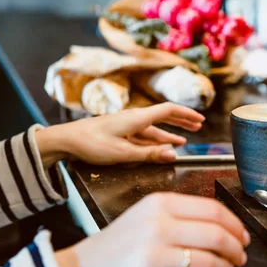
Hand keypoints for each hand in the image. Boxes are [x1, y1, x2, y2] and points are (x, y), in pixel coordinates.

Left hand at [35, 103, 204, 166]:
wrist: (67, 140)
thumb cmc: (92, 144)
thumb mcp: (123, 153)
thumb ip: (149, 154)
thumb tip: (173, 155)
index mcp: (137, 118)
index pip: (168, 111)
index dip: (186, 115)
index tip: (200, 120)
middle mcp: (134, 118)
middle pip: (163, 117)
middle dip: (182, 122)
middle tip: (197, 126)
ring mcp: (127, 126)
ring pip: (154, 128)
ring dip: (170, 134)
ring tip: (184, 139)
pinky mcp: (120, 133)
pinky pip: (144, 135)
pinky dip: (156, 140)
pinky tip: (161, 146)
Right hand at [56, 193, 249, 266]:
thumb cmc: (118, 244)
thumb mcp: (145, 215)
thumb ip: (181, 215)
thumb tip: (224, 226)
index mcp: (158, 204)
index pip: (212, 209)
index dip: (235, 224)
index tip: (243, 235)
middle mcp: (156, 225)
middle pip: (216, 235)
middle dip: (236, 249)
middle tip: (240, 256)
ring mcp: (152, 255)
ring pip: (208, 261)